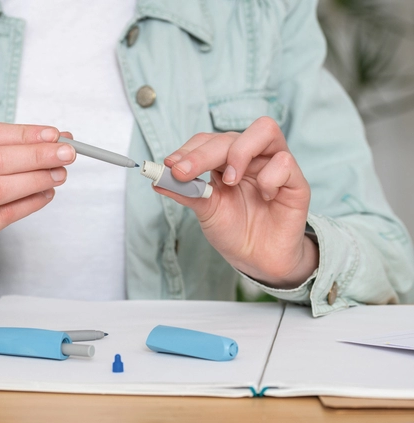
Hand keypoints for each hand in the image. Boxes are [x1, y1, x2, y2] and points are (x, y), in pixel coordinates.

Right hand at [0, 122, 74, 282]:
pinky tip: (47, 194)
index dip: (23, 133)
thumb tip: (59, 138)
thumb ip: (15, 148)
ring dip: (35, 179)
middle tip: (66, 154)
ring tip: (59, 174)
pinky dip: (30, 203)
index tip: (54, 135)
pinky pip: (3, 215)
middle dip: (35, 155)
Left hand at [159, 117, 317, 288]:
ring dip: (240, 152)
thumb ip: (186, 191)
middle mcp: (251, 157)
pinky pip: (285, 162)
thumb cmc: (234, 231)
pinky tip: (263, 196)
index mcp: (226, 160)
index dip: (188, 149)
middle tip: (184, 173)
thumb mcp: (205, 210)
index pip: (208, 140)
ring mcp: (274, 165)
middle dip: (203, 153)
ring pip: (265, 130)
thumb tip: (158, 179)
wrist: (258, 260)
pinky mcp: (296, 181)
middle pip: (230, 136)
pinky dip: (269, 177)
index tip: (170, 165)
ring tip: (228, 180)